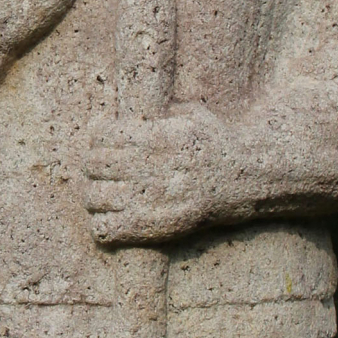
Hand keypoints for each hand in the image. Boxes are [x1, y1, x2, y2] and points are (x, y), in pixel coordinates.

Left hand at [83, 106, 227, 246]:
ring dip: (93, 196)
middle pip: (93, 164)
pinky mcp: (151, 227)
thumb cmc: (218, 144)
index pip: (102, 135)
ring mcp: (148, 199)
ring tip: (102, 195)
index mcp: (154, 137)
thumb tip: (133, 109)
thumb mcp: (193, 114)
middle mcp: (148, 167)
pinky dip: (101, 225)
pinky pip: (106, 228)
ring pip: (93, 197)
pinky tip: (110, 220)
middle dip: (92, 166)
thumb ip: (161, 111)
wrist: (245, 181)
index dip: (98, 138)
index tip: (103, 143)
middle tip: (100, 170)